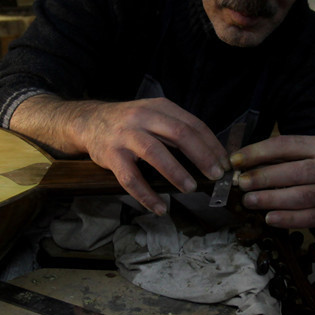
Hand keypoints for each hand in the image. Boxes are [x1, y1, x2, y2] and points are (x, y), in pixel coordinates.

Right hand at [71, 98, 228, 214]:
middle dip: (202, 156)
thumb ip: (176, 130)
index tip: (224, 163)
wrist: (90, 121)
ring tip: (190, 188)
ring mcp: (125, 136)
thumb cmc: (129, 123)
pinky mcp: (111, 155)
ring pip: (155, 153)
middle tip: (216, 175)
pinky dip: (146, 195)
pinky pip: (130, 178)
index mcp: (159, 108)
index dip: (212, 145)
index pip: (192, 124)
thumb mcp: (153, 116)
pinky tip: (159, 207)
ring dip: (176, 172)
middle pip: (179, 134)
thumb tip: (211, 156)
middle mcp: (142, 117)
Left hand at [232, 135, 314, 230]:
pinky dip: (287, 219)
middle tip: (241, 183)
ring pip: (302, 196)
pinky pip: (309, 218)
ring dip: (272, 199)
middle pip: (296, 172)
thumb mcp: (299, 155)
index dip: (258, 152)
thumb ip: (273, 158)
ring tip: (249, 201)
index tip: (235, 161)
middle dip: (264, 177)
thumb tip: (238, 165)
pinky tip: (269, 218)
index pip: (286, 145)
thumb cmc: (312, 170)